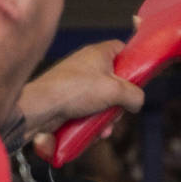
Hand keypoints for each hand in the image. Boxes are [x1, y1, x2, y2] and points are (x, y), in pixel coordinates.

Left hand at [15, 39, 146, 159]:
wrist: (42, 107)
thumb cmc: (75, 90)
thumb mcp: (115, 90)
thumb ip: (135, 95)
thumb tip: (138, 102)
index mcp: (98, 53)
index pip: (122, 49)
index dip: (133, 62)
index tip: (139, 78)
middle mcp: (87, 65)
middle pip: (116, 80)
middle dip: (120, 101)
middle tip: (120, 111)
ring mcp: (78, 82)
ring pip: (104, 99)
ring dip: (108, 116)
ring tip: (105, 127)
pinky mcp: (70, 98)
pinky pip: (90, 109)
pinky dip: (95, 121)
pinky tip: (95, 132)